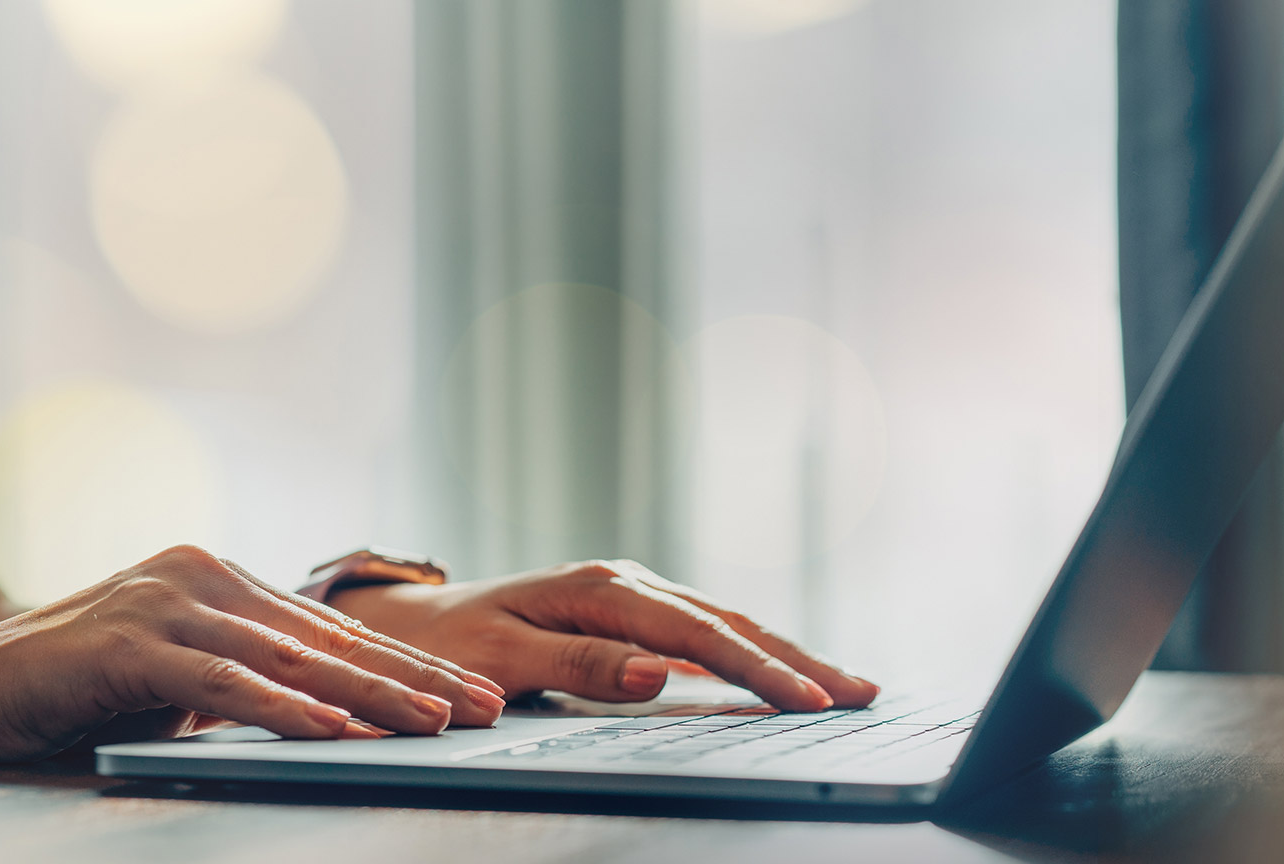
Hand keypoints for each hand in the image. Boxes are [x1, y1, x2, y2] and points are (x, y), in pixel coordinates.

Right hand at [0, 545, 504, 760]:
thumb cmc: (82, 686)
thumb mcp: (185, 676)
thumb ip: (253, 676)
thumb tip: (339, 710)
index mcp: (227, 579)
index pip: (336, 631)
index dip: (409, 664)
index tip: (473, 692)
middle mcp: (207, 575)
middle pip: (332, 639)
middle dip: (416, 678)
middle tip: (485, 707)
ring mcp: (168, 602)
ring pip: (292, 658)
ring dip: (372, 695)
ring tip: (435, 723)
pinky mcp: (129, 643)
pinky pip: (224, 683)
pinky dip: (285, 709)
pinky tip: (335, 731)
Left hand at [330, 559, 879, 711]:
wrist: (420, 625)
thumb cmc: (457, 647)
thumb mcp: (508, 658)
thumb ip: (583, 665)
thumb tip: (659, 674)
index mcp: (604, 591)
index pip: (701, 636)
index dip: (761, 669)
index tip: (810, 699)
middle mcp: (628, 584)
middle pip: (730, 623)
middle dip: (799, 658)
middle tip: (863, 691)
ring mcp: (634, 597)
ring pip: (726, 625)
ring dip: (786, 653)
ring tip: (845, 683)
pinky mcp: (633, 614)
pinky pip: (705, 635)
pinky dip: (752, 653)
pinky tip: (782, 672)